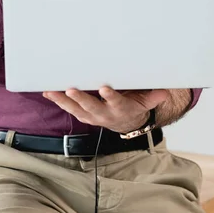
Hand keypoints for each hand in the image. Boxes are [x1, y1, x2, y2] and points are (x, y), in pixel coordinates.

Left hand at [43, 87, 168, 133]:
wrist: (126, 123)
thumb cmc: (134, 105)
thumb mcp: (146, 101)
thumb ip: (154, 96)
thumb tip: (165, 91)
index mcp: (121, 108)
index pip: (116, 103)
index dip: (110, 97)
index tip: (105, 88)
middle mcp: (105, 114)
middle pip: (92, 107)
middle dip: (81, 99)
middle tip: (72, 90)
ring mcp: (92, 116)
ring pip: (76, 109)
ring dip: (63, 101)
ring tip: (52, 91)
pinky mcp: (83, 115)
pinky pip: (69, 109)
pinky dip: (58, 101)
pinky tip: (48, 92)